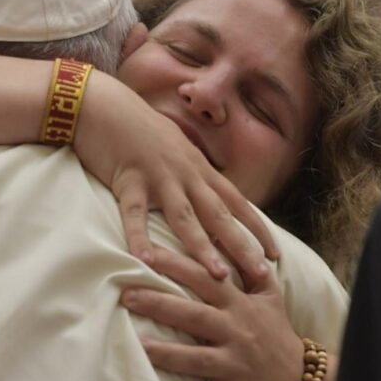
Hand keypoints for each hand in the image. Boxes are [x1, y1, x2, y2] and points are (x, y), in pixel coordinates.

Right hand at [74, 69, 277, 285]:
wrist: (105, 104)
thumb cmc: (136, 127)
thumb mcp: (174, 146)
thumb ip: (191, 170)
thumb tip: (206, 192)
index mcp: (198, 167)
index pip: (236, 201)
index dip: (257, 228)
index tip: (275, 253)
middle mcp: (185, 172)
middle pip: (219, 214)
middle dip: (242, 245)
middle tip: (262, 274)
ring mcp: (158, 176)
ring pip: (185, 217)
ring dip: (203, 247)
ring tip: (219, 276)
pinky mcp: (128, 180)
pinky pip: (134, 214)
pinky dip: (139, 238)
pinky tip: (146, 261)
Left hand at [119, 246, 302, 380]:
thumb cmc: (276, 336)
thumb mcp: (269, 297)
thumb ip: (247, 267)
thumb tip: (223, 235)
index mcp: (239, 306)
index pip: (205, 279)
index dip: (177, 265)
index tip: (148, 252)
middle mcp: (236, 332)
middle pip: (194, 314)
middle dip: (160, 304)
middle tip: (126, 295)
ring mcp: (235, 365)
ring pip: (197, 358)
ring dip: (168, 354)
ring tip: (139, 346)